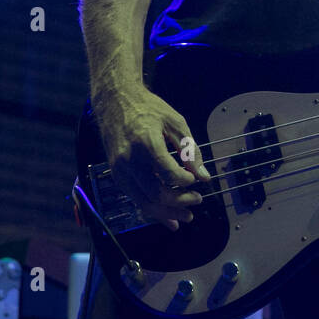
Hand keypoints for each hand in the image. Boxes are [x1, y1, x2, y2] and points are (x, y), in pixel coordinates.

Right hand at [93, 85, 211, 230]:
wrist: (115, 102)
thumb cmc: (148, 109)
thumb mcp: (175, 122)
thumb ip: (190, 150)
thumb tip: (203, 176)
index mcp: (146, 142)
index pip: (167, 172)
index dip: (185, 181)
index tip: (197, 181)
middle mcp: (129, 159)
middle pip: (156, 193)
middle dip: (180, 201)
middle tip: (198, 200)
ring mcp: (120, 169)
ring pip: (144, 201)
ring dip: (167, 212)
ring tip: (187, 216)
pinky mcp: (117, 175)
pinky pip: (135, 198)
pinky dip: (152, 210)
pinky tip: (168, 216)